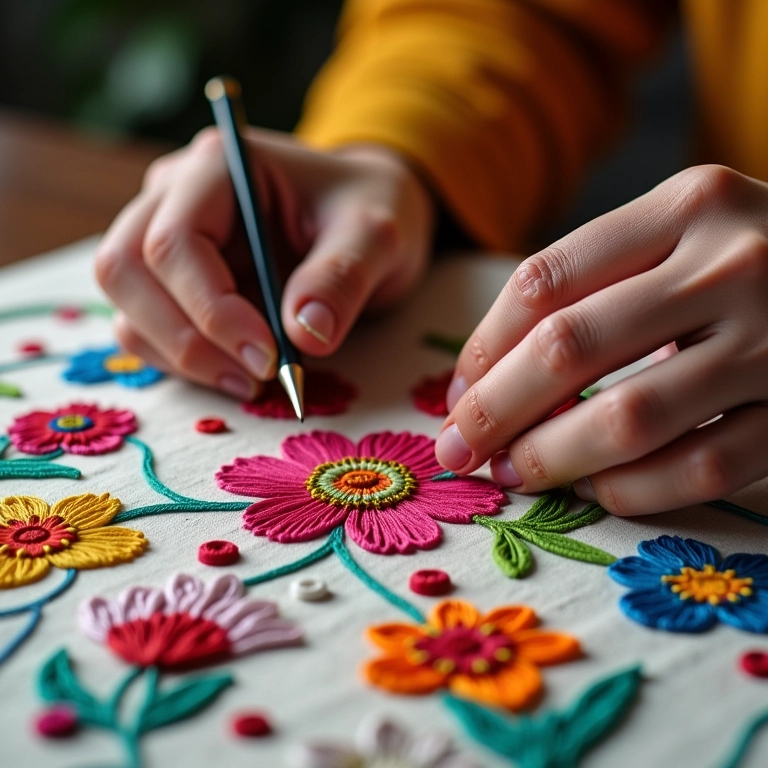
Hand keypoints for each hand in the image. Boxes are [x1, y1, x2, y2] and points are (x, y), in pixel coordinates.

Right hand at [96, 128, 433, 399]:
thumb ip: (343, 277)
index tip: (269, 356)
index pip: (174, 240)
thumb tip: (305, 336)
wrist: (363, 215)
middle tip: (256, 375)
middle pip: (123, 270)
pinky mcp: (172, 280)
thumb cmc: (368, 211)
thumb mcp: (376, 235)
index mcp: (217, 167)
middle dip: (185, 338)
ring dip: (182, 357)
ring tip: (254, 380)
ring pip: (126, 305)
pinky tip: (240, 372)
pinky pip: (146, 328)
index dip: (211, 309)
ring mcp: (163, 236)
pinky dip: (184, 362)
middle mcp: (174, 195)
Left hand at [436, 165, 767, 514]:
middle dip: (496, 409)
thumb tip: (487, 377)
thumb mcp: (686, 237)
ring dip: (553, 457)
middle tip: (458, 450)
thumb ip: (601, 286)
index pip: (545, 280)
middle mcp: (736, 261)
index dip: (486, 348)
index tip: (458, 395)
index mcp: (688, 205)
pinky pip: (703, 465)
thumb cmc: (758, 263)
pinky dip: (635, 489)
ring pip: (631, 415)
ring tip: (514, 473)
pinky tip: (599, 491)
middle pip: (570, 347)